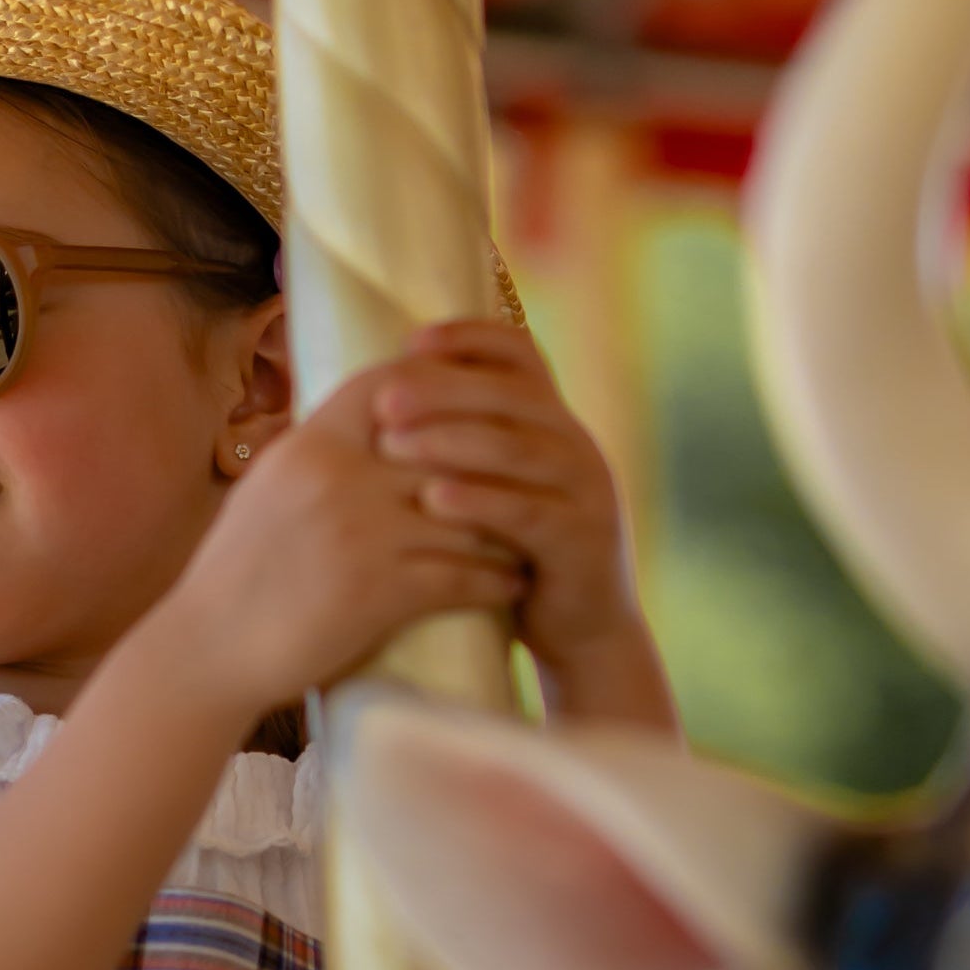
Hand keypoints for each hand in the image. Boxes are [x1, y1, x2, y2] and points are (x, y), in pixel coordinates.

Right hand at [139, 366, 529, 729]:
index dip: (435, 387)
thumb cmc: (235, 574)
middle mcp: (338, 478)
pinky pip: (460, 575)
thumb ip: (318, 456)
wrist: (208, 647)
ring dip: (506, 524)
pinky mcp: (378, 591)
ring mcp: (361, 533)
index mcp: (309, 446)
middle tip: (529, 468)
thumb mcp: (267, 490)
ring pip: (463, 511)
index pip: (385, 386)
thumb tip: (360, 424)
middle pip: (441, 445)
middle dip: (489, 458)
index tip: (472, 402)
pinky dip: (495, 580)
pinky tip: (515, 583)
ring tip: (532, 531)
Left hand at [362, 322, 675, 728]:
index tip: (411, 342)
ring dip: (450, 441)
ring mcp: (585, 490)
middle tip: (384, 398)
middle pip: (511, 395)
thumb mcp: (497, 488)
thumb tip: (385, 393)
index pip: (521, 354)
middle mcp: (575, 443)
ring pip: (517, 449)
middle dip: (443, 389)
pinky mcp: (583, 540)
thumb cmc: (518, 554)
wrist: (584, 631)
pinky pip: (528, 512)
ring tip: (392, 445)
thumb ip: (466, 441)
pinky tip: (433, 499)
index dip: (470, 338)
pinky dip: (480, 502)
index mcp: (553, 421)